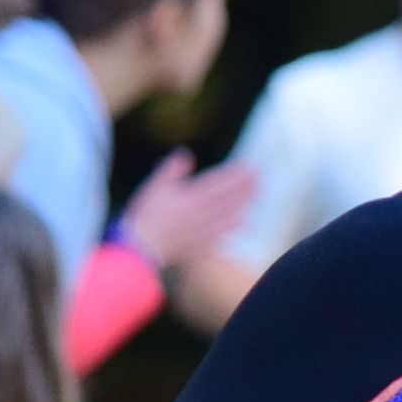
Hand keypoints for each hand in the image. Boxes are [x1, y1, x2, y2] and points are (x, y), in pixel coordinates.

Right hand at [116, 150, 259, 269]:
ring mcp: (203, 230)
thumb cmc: (145, 216)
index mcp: (190, 197)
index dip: (234, 174)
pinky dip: (233, 227)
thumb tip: (186, 153)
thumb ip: (172, 170)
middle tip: (260, 177)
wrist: (141, 248)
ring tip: (257, 193)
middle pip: (228, 198)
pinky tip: (244, 222)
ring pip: (229, 214)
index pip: (217, 183)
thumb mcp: (155, 186)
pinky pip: (222, 234)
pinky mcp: (200, 245)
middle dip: (245, 186)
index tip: (248, 166)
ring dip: (244, 203)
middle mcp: (201, 213)